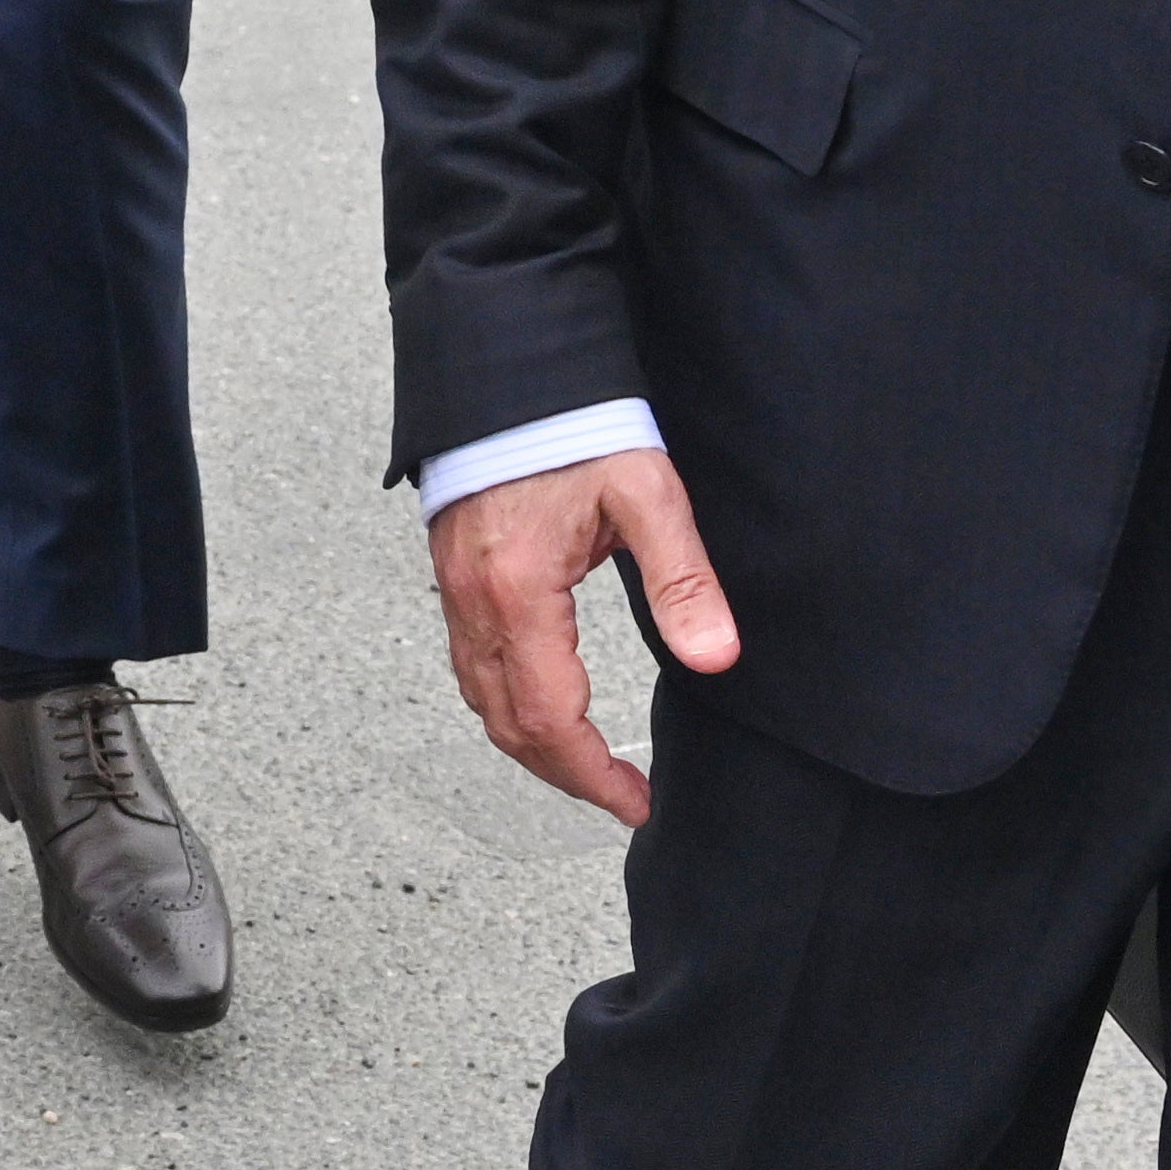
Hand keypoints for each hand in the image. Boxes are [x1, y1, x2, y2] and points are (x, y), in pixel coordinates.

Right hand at [428, 445, 738, 827]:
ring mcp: (456, 589)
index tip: (634, 800)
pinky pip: (470, 664)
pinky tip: (540, 703)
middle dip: (565, 774)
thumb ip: (683, 579)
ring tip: (586, 763)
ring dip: (533, 744)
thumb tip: (716, 656)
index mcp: (520, 591)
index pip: (549, 718)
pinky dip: (505, 704)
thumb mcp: (646, 494)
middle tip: (620, 795)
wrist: (509, 369)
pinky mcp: (454, 575)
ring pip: (481, 699)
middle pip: (508, 724)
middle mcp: (476, 600)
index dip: (593, 774)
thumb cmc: (572, 422)